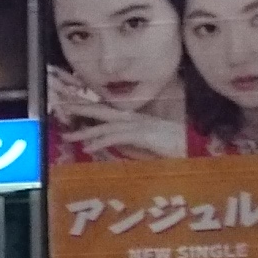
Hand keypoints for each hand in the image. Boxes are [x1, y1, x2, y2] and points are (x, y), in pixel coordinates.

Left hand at [62, 108, 189, 162]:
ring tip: (68, 135)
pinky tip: (88, 148)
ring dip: (85, 131)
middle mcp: (135, 119)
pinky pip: (117, 137)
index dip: (87, 110)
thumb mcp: (144, 147)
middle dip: (81, 109)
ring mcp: (139, 125)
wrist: (196, 147)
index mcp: (134, 119)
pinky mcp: (143, 135)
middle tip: (61, 108)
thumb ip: (125, 145)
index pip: (107, 112)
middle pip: (102, 111)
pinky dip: (101, 142)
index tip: (69, 110)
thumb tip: (105, 146)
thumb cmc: (174, 149)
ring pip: (106, 125)